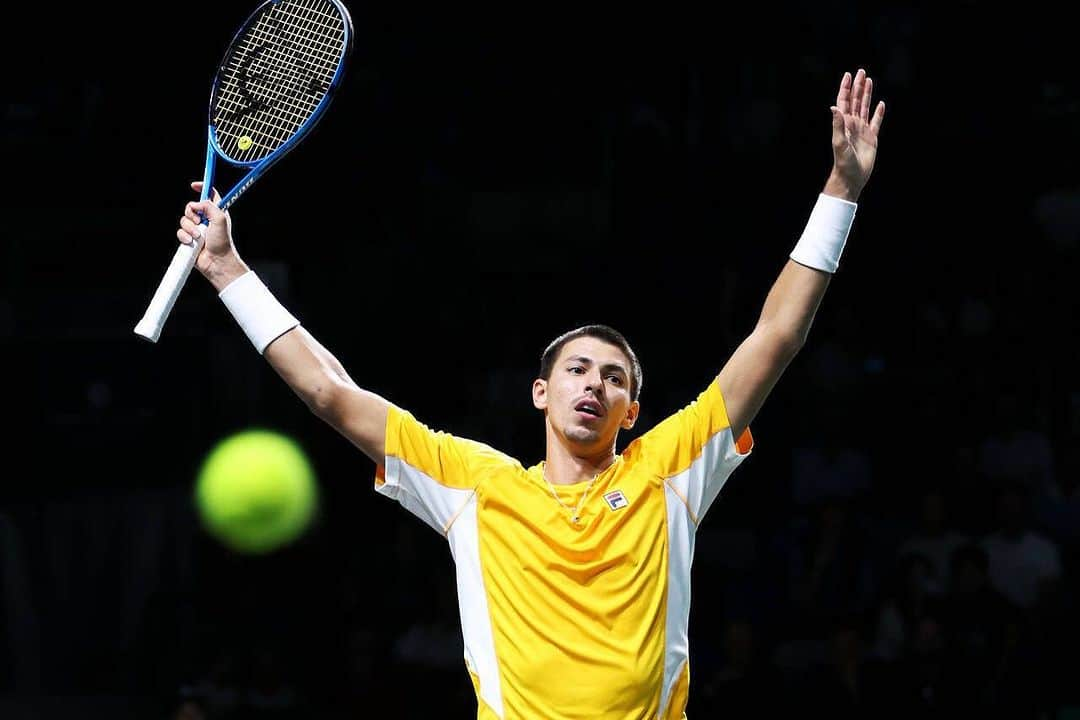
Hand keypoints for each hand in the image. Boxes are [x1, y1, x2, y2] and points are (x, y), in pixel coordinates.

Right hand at [178, 181, 248, 289]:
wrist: (216, 262)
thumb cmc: (222, 243)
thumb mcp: (220, 219)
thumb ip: (209, 206)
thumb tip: (195, 204)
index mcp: (215, 212)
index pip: (209, 195)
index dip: (202, 188)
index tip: (194, 186)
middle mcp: (205, 219)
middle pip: (191, 207)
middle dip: (192, 214)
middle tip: (199, 222)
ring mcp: (196, 229)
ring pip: (183, 220)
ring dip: (189, 228)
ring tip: (198, 237)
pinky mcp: (189, 238)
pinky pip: (180, 232)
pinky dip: (184, 237)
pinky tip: (192, 242)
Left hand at [824, 69, 884, 201]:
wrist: (851, 177)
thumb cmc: (843, 162)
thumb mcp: (839, 143)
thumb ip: (837, 125)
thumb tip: (834, 107)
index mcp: (844, 124)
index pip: (844, 101)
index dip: (846, 88)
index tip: (848, 75)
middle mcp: (852, 124)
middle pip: (855, 101)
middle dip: (857, 86)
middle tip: (861, 72)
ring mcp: (862, 130)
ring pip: (865, 108)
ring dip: (867, 95)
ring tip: (869, 81)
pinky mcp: (872, 138)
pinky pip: (876, 122)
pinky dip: (879, 113)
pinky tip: (881, 104)